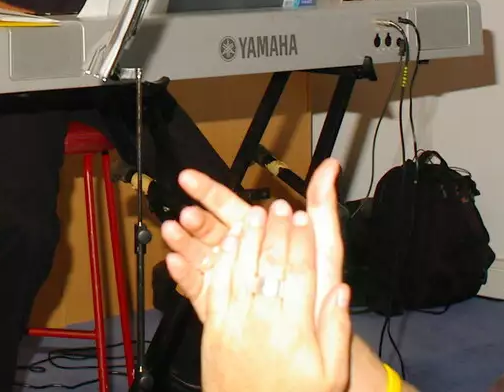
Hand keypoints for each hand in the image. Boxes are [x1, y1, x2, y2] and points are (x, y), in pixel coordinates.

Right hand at [162, 159, 345, 325]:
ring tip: (172, 234)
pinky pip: (197, 286)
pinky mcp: (218, 302)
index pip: (227, 204)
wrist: (317, 336)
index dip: (206, 190)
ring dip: (183, 242)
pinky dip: (184, 274)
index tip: (188, 178)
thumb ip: (321, 206)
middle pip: (209, 229)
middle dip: (194, 219)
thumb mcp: (324, 245)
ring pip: (199, 254)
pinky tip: (174, 263)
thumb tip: (330, 167)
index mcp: (259, 232)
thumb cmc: (321, 289)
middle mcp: (240, 252)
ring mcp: (226, 276)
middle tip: (186, 215)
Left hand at [200, 204, 350, 391]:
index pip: (300, 273)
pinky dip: (222, 261)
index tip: (305, 218)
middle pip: (268, 263)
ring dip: (246, 237)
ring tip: (254, 213)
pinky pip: (215, 286)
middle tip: (280, 206)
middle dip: (275, 230)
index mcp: (295, 330)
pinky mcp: (213, 328)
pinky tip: (228, 243)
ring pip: (239, 268)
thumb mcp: (330, 373)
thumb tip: (341, 290)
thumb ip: (336, 330)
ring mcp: (234, 322)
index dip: (302, 242)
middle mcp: (263, 320)